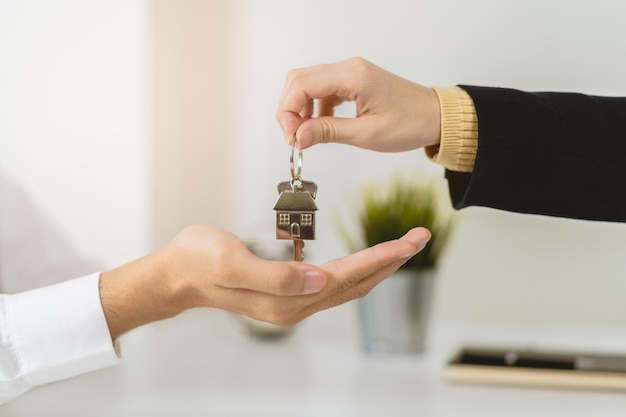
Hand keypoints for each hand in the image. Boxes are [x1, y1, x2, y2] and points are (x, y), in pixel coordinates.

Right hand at [99, 224, 430, 338]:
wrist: (177, 273)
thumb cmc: (199, 260)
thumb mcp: (231, 261)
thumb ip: (275, 274)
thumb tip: (318, 279)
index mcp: (284, 298)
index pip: (344, 277)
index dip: (377, 259)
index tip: (406, 242)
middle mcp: (294, 305)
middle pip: (354, 284)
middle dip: (389, 261)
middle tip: (417, 237)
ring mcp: (291, 302)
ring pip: (348, 286)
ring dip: (377, 266)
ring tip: (401, 247)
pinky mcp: (287, 294)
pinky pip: (333, 285)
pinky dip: (356, 271)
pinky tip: (365, 262)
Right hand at [276, 57, 440, 151]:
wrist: (436, 117)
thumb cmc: (410, 124)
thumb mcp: (366, 134)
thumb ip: (328, 132)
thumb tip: (298, 137)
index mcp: (353, 76)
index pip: (302, 84)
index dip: (287, 111)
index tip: (291, 137)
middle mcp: (349, 68)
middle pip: (299, 80)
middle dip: (290, 109)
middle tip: (295, 137)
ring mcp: (351, 72)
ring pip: (308, 83)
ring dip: (301, 108)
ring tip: (307, 134)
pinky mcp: (353, 81)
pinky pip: (323, 89)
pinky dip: (315, 107)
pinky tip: (321, 126)